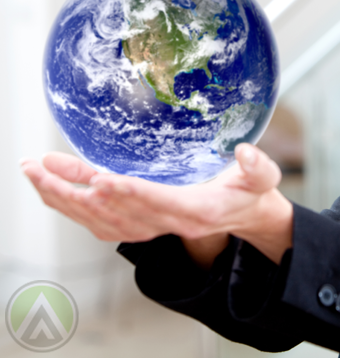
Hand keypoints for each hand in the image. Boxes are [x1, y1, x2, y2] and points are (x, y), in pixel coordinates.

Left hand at [20, 144, 292, 264]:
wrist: (242, 214)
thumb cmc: (249, 191)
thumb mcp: (263, 178)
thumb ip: (258, 167)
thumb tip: (246, 152)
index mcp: (199, 210)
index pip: (160, 202)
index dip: (131, 192)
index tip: (101, 179)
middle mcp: (170, 223)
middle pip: (118, 211)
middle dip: (77, 190)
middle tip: (43, 167)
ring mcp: (153, 228)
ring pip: (101, 219)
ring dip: (66, 198)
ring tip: (36, 171)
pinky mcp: (141, 225)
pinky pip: (101, 223)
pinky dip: (74, 208)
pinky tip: (53, 189)